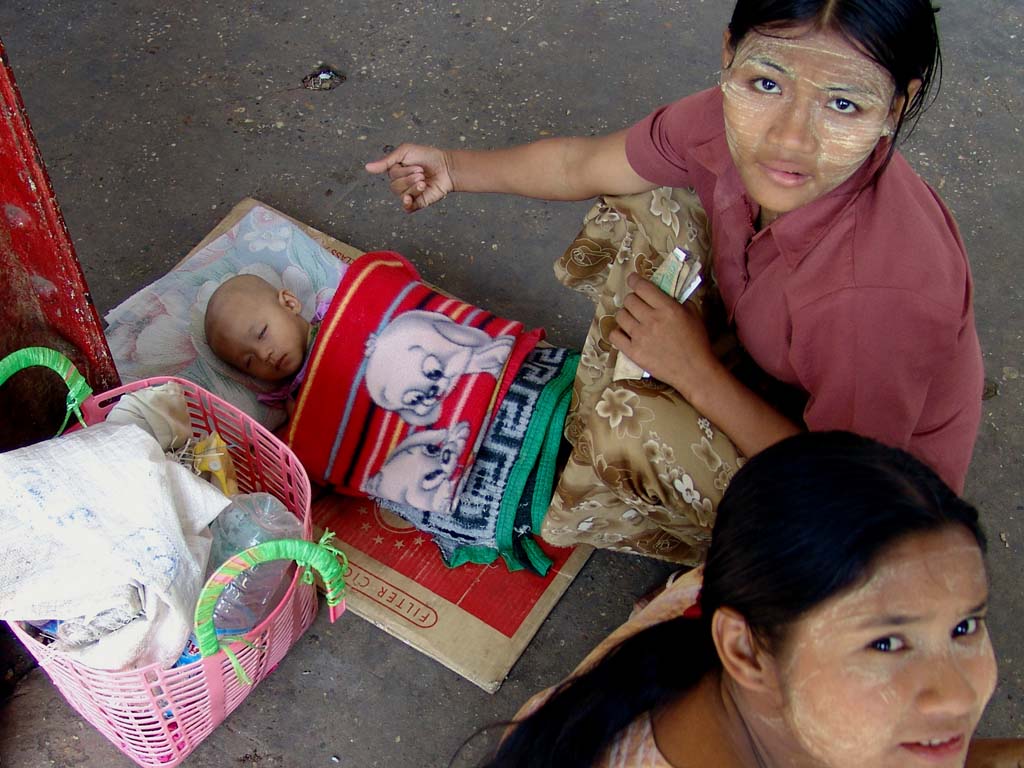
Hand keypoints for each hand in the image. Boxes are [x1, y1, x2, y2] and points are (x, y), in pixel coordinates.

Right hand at [365, 143, 454, 211]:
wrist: (447, 168)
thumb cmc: (428, 157)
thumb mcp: (404, 152)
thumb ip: (386, 161)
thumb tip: (367, 168)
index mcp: (396, 172)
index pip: (391, 175)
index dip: (403, 171)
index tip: (417, 165)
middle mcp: (401, 184)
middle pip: (395, 186)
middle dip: (409, 178)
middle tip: (422, 172)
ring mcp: (409, 194)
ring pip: (401, 194)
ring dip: (414, 186)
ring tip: (424, 180)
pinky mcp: (417, 203)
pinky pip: (406, 208)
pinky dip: (407, 203)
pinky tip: (409, 198)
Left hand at [609, 273, 718, 400]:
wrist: (694, 371)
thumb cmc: (697, 342)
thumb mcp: (694, 314)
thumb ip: (678, 300)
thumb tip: (664, 292)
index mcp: (667, 308)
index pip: (642, 287)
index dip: (634, 280)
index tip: (633, 280)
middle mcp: (651, 320)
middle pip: (629, 300)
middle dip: (632, 299)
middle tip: (638, 304)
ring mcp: (640, 336)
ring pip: (620, 316)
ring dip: (625, 314)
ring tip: (632, 319)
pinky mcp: (633, 352)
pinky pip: (614, 336)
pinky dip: (618, 332)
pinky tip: (625, 333)